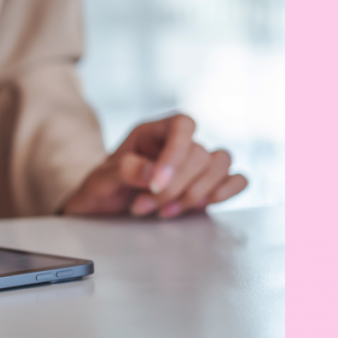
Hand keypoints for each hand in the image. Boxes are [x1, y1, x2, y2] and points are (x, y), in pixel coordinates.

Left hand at [61, 113, 247, 218]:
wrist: (102, 210)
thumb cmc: (101, 189)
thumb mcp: (101, 180)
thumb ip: (122, 171)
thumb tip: (153, 172)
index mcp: (152, 132)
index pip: (182, 125)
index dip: (176, 153)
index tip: (156, 184)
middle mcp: (177, 144)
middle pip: (200, 153)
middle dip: (175, 187)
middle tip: (144, 206)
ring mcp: (195, 165)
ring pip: (221, 164)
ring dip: (197, 193)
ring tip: (165, 213)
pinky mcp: (207, 186)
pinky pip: (236, 179)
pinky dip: (227, 191)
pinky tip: (205, 205)